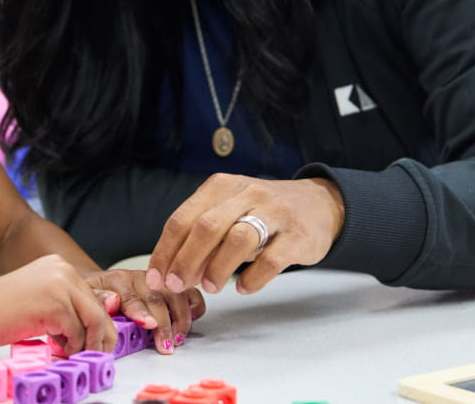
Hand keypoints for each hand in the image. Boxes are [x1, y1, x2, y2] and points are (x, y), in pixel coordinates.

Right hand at [0, 255, 115, 354]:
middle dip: (100, 334)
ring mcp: (61, 286)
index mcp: (59, 265)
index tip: (98, 338)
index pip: (91, 295)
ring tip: (73, 353)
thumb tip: (86, 326)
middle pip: (97, 307)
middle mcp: (63, 270)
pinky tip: (59, 350)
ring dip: (85, 343)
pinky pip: (76, 333)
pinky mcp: (56, 306)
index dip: (97, 320)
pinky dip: (71, 347)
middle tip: (97, 351)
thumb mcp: (39, 295)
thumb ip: (62, 303)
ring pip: (92, 320)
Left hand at [83, 269, 205, 353]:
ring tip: (177, 339)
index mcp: (119, 280)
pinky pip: (191, 294)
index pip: (131, 295)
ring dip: (181, 319)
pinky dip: (195, 308)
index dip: (141, 311)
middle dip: (165, 324)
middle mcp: (142, 278)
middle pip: (158, 297)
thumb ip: (98, 299)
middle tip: (166, 345)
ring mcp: (161, 281)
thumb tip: (111, 301)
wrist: (105, 285)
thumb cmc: (99, 295)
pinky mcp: (174, 287)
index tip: (149, 325)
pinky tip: (190, 321)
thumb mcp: (89, 296)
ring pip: (178, 294)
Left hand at [144, 174, 344, 295]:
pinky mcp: (298, 235)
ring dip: (218, 268)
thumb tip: (173, 272)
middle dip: (186, 260)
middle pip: (207, 227)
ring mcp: (274, 212)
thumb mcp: (229, 211)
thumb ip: (202, 236)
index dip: (166, 251)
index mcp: (221, 186)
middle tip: (177, 285)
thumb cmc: (261, 212)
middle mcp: (246, 193)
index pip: (183, 219)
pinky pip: (271, 259)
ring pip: (238, 239)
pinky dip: (253, 278)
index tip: (156, 278)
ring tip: (210, 288)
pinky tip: (243, 288)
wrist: (319, 204)